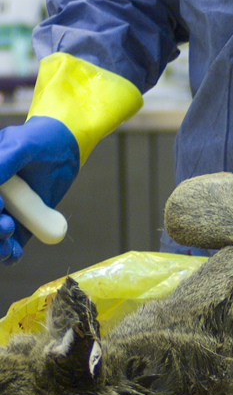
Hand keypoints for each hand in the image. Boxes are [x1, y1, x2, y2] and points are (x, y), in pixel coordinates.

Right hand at [0, 118, 80, 260]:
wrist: (64, 145)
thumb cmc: (39, 140)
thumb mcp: (21, 146)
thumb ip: (5, 161)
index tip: (1, 205)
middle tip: (6, 226)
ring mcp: (3, 212)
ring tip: (9, 247)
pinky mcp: (21, 223)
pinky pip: (11, 244)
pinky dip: (10, 253)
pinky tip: (14, 254)